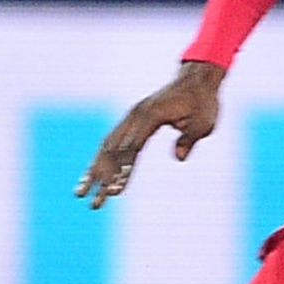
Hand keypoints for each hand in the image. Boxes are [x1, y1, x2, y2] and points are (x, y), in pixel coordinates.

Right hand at [80, 62, 222, 205]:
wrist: (196, 79)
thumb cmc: (202, 102)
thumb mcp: (203, 122)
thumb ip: (189, 138)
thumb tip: (179, 158)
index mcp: (151, 114)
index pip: (133, 147)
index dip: (124, 170)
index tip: (115, 191)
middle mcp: (135, 116)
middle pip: (113, 150)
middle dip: (101, 178)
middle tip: (93, 204)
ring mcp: (131, 118)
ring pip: (107, 148)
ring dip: (93, 172)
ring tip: (80, 193)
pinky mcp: (132, 122)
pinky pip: (112, 143)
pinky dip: (101, 161)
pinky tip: (91, 177)